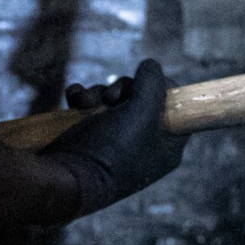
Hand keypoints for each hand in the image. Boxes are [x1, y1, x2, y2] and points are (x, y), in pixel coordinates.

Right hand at [43, 60, 187, 215]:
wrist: (67, 178)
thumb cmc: (112, 148)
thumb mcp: (143, 112)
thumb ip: (154, 84)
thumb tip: (151, 66)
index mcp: (167, 146)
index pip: (177, 107)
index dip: (162, 89)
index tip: (146, 82)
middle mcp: (144, 144)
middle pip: (142, 98)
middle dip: (123, 89)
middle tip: (111, 98)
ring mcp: (116, 142)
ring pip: (114, 100)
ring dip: (98, 93)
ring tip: (85, 102)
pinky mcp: (91, 138)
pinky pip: (92, 109)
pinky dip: (83, 100)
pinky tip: (74, 100)